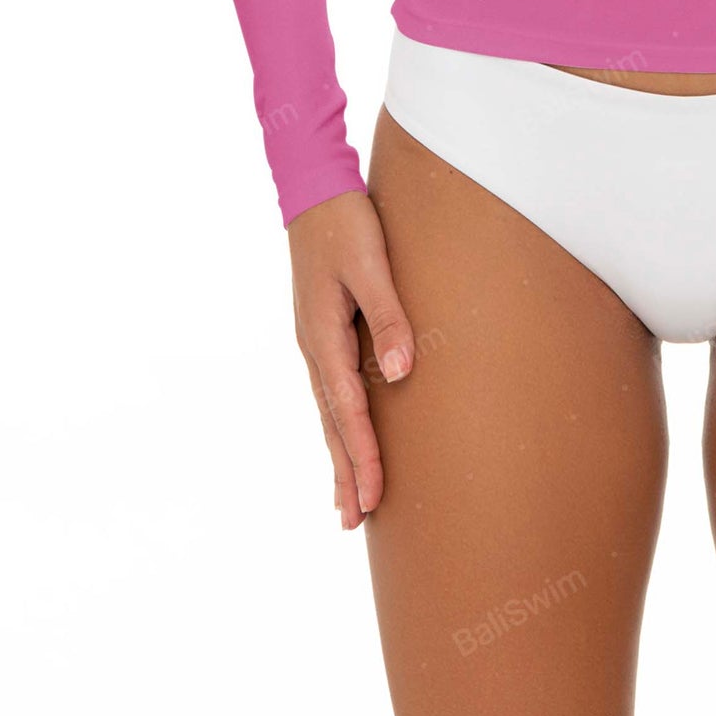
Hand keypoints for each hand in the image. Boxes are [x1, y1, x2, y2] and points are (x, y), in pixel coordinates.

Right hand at [288, 190, 415, 530]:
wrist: (315, 192)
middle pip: (331, 424)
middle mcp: (315, 348)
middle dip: (345, 472)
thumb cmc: (347, 225)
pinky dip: (338, 426)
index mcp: (323, 337)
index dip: (363, 455)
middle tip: (353, 523)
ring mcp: (316, 342)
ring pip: (329, 412)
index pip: (347, 411)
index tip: (373, 496)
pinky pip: (331, 392)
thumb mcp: (371, 266)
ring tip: (346, 503)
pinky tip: (345, 439)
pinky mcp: (323, 332)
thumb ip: (389, 318)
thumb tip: (400, 374)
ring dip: (340, 456)